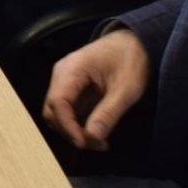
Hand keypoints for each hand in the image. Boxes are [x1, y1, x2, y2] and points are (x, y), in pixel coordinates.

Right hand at [41, 29, 152, 151]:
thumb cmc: (132, 60)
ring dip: (73, 131)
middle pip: (52, 110)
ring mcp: (64, 81)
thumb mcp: (126, 90)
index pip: (58, 102)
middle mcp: (61, 74)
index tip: (84, 143)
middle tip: (96, 145)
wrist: (135, 42)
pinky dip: (76, 125)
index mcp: (72, 69)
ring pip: (57, 113)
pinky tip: (94, 132)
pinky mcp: (71, 88)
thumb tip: (92, 138)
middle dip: (70, 132)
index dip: (67, 126)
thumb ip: (108, 114)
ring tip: (98, 141)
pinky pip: (66, 110)